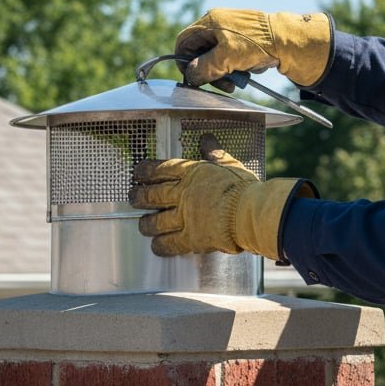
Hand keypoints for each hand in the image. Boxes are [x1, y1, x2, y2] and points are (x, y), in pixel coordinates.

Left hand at [128, 134, 317, 257]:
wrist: (251, 212)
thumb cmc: (244, 187)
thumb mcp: (229, 164)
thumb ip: (214, 153)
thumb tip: (206, 139)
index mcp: (191, 173)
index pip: (161, 169)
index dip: (145, 171)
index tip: (137, 173)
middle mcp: (182, 194)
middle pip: (152, 195)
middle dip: (139, 197)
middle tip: (132, 197)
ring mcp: (184, 217)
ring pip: (155, 221)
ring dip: (146, 223)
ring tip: (142, 225)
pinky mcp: (191, 239)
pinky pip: (169, 243)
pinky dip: (161, 245)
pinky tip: (156, 246)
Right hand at [175, 8, 332, 89]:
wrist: (287, 40)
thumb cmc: (256, 45)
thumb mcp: (225, 58)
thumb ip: (203, 67)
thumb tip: (190, 76)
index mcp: (210, 22)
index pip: (184, 41)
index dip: (183, 61)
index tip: (192, 78)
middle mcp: (218, 23)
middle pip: (200, 51)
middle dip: (209, 70)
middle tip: (221, 84)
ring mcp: (231, 31)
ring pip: (216, 56)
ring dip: (223, 72)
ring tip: (238, 79)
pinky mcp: (243, 39)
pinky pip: (230, 56)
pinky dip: (236, 66)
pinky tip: (248, 68)